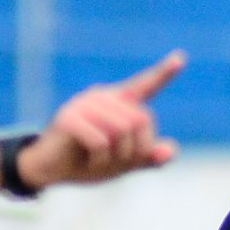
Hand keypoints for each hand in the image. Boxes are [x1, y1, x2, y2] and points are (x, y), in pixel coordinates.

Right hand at [19, 51, 184, 188]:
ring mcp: (84, 104)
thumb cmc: (86, 162)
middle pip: (142, 120)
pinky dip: (100, 160)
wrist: (49, 170)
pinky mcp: (69, 118)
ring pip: (123, 131)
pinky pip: (101, 141)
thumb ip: (147, 157)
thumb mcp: (121, 163)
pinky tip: (87, 160)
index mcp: (118, 103)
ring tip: (99, 160)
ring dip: (116, 157)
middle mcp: (103, 97)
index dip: (164, 74)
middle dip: (135, 151)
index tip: (181, 59)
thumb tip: (171, 151)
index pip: (145, 86)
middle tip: (115, 163)